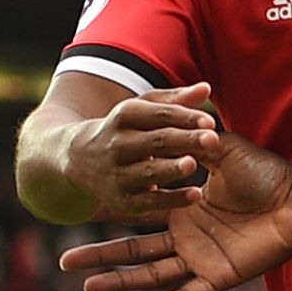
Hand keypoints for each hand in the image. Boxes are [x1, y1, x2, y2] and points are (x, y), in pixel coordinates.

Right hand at [58, 131, 291, 290]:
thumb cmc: (266, 174)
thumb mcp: (221, 151)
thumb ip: (192, 141)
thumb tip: (167, 120)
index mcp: (184, 211)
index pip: (138, 220)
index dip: (109, 223)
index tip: (78, 218)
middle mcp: (188, 238)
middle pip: (134, 253)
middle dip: (100, 258)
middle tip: (64, 263)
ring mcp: (202, 260)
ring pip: (152, 276)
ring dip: (121, 282)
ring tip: (87, 286)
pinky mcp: (221, 277)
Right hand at [63, 84, 222, 222]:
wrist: (79, 160)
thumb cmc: (126, 129)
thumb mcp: (143, 109)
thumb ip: (176, 101)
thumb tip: (206, 88)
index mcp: (125, 116)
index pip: (158, 115)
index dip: (184, 117)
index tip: (210, 121)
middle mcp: (118, 145)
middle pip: (156, 141)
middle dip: (184, 140)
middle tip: (212, 139)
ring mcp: (118, 175)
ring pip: (148, 172)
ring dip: (171, 169)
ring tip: (192, 163)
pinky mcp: (122, 201)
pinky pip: (149, 201)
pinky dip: (172, 200)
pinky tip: (195, 195)